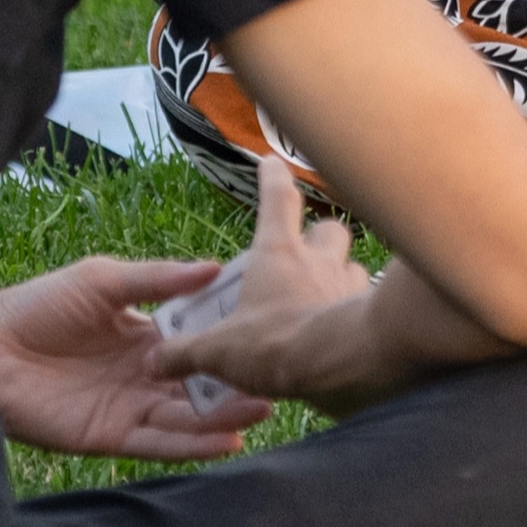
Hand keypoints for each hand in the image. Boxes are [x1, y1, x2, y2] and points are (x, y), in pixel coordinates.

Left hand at [0, 252, 277, 461]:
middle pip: (200, 387)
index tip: (267, 337)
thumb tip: (214, 267)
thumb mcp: (103, 281)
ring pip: (187, 418)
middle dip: (236, 387)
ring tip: (260, 410)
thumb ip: (157, 280)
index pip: (199, 344)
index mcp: (148, 337)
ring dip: (223, 418)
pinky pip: (159, 444)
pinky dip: (191, 445)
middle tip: (276, 382)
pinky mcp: (110, 436)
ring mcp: (130, 408)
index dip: (229, 345)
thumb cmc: (39, 305)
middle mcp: (145, 377)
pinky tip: (224, 441)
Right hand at [150, 152, 398, 413]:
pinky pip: (367, 304)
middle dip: (318, 237)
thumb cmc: (277, 343)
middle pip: (328, 230)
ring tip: (325, 296)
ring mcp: (349, 285)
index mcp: (278, 254)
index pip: (277, 201)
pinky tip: (345, 332)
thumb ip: (187, 353)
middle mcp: (319, 260)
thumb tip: (155, 361)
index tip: (272, 161)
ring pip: (352, 265)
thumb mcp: (220, 351)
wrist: (344, 365)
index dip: (273, 179)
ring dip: (340, 275)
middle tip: (307, 253)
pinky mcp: (371, 314)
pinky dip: (356, 312)